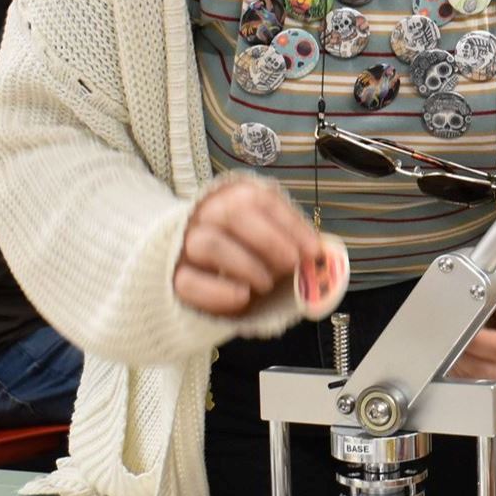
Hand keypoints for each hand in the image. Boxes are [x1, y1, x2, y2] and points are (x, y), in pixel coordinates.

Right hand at [174, 180, 323, 314]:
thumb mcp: (268, 247)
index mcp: (229, 200)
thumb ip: (291, 245)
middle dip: (269, 240)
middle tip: (292, 264)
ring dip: (246, 264)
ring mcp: (183, 246)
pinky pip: (188, 282)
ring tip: (266, 284)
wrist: (194, 278)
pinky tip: (242, 296)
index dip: (290, 223)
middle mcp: (203, 216)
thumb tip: (324, 257)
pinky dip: (220, 291)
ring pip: (207, 243)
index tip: (313, 250)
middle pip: (231, 213)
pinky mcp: (171, 279)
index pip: (259, 199)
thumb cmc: (242, 258)